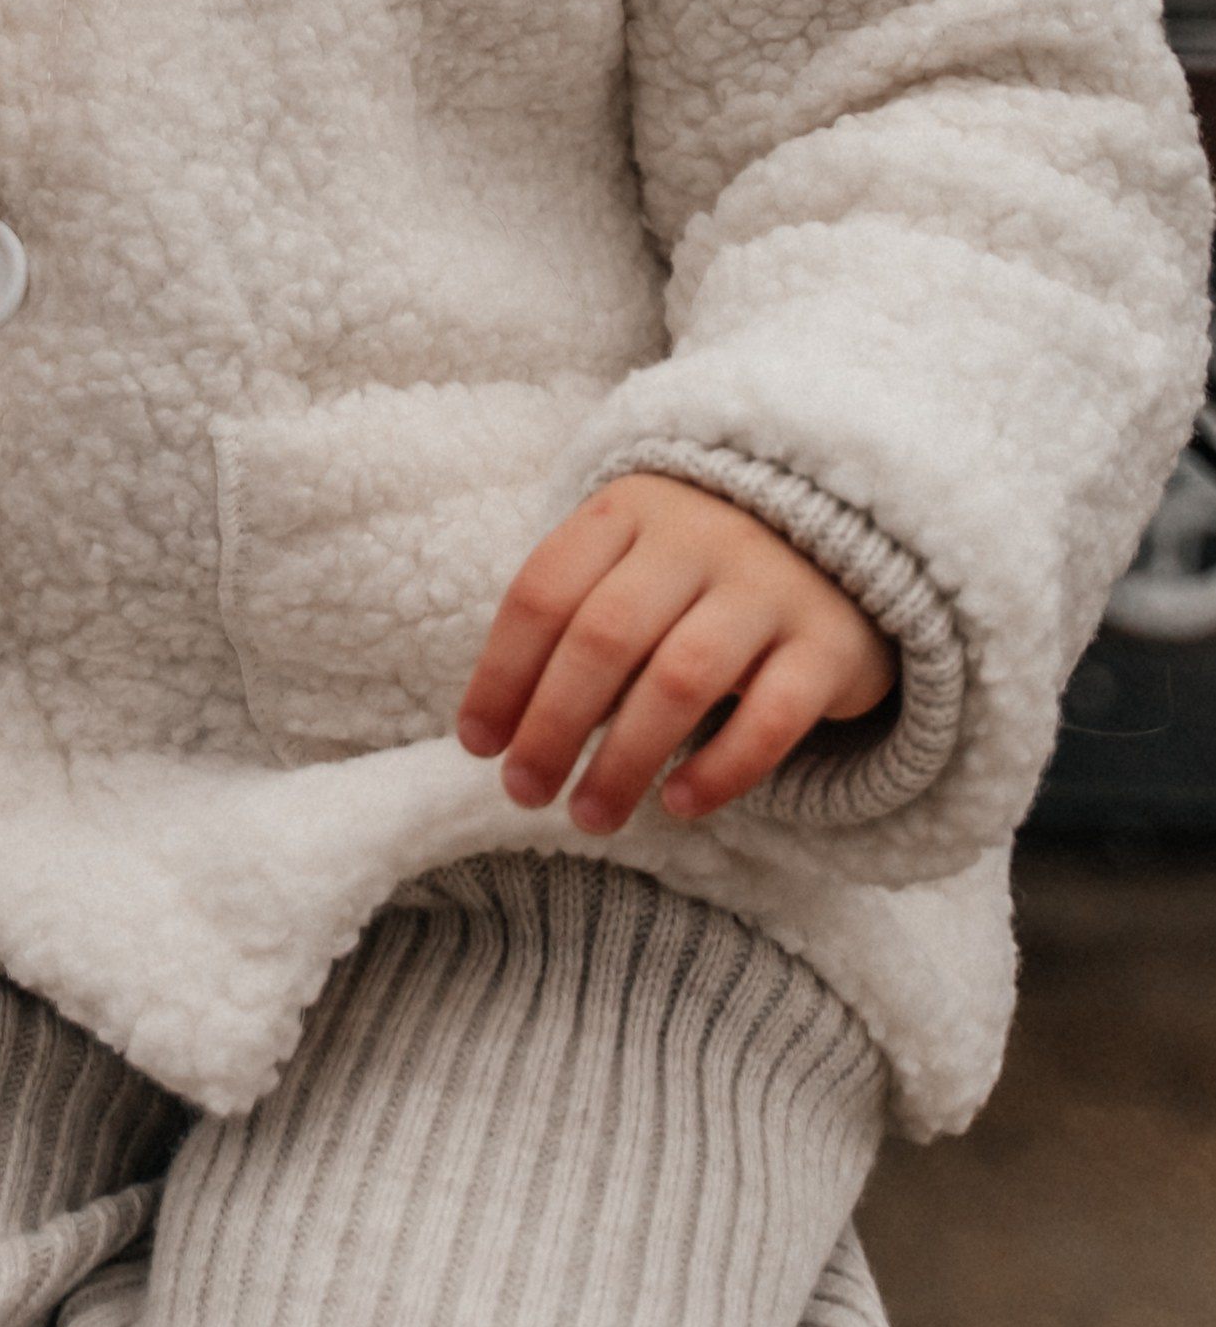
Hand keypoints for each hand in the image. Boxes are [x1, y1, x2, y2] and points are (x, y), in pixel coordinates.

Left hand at [456, 471, 896, 834]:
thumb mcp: (635, 561)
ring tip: (590, 815)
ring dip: (624, 759)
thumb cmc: (703, 566)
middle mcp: (698, 539)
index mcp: (629, 511)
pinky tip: (679, 804)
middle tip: (524, 793)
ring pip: (680, 680)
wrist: (848, 531)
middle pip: (604, 637)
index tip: (479, 744)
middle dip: (552, 726)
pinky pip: (771, 717)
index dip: (502, 673)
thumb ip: (580, 621)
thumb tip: (506, 729)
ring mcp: (769, 587)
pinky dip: (720, 768)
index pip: (545, 590)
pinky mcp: (831, 644)